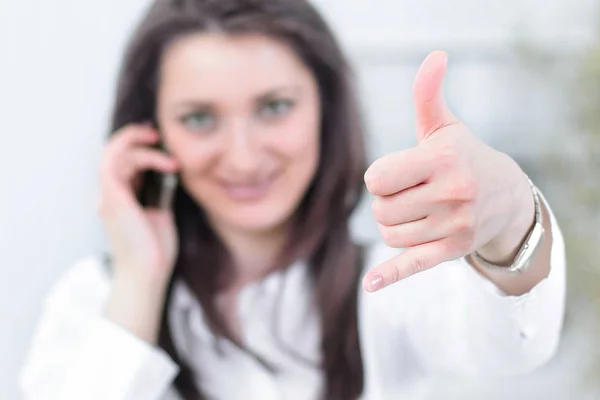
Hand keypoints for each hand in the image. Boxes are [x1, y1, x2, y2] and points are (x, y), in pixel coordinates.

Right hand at [98, 123, 178, 288]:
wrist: (148, 273)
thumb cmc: (155, 251)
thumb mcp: (160, 214)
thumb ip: (160, 194)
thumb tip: (170, 176)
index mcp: (119, 199)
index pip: (121, 162)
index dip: (136, 145)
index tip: (158, 139)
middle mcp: (109, 195)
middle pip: (113, 152)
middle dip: (134, 136)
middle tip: (156, 132)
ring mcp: (108, 196)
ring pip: (113, 152)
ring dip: (138, 143)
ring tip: (161, 143)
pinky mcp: (112, 197)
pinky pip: (116, 162)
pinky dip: (141, 155)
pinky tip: (164, 161)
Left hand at [362, 51, 534, 292]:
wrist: (506, 197)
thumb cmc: (464, 156)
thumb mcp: (445, 127)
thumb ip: (429, 95)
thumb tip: (434, 56)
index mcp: (441, 160)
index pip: (376, 178)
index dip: (380, 176)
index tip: (398, 173)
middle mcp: (450, 194)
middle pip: (380, 209)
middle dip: (386, 202)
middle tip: (410, 193)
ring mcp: (452, 226)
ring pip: (389, 234)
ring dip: (393, 224)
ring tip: (417, 211)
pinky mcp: (451, 251)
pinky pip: (412, 265)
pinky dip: (390, 276)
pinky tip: (369, 285)